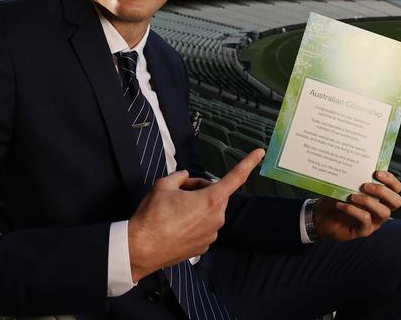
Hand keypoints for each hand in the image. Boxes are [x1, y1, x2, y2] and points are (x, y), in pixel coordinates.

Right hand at [128, 149, 263, 281]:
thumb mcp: (163, 185)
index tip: (259, 153)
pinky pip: (203, 227)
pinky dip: (192, 222)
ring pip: (209, 211)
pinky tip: (175, 224)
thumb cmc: (152, 217)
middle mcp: (216, 219)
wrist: (141, 249)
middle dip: (200, 189)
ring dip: (196, 207)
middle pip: (215, 194)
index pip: (235, 177)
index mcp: (210, 200)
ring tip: (173, 210)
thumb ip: (179, 176)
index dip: (248, 163)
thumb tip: (185, 177)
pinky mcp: (203, 246)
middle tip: (179, 191)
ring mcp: (211, 234)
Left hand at [314, 170, 400, 240]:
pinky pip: (365, 220)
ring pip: (384, 212)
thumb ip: (353, 178)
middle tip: (365, 185)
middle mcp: (380, 209)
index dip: (391, 180)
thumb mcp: (344, 186)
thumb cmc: (335, 199)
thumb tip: (354, 166)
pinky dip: (353, 210)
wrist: (320, 216)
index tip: (377, 172)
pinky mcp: (363, 230)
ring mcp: (374, 221)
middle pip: (396, 201)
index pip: (395, 188)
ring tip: (352, 196)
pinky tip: (341, 204)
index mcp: (379, 196)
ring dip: (368, 201)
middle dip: (382, 191)